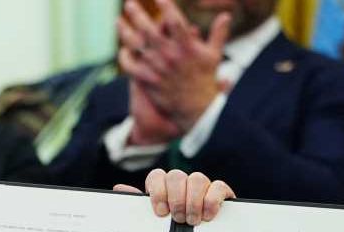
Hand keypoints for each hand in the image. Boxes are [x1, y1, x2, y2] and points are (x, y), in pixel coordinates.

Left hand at [116, 168, 233, 225]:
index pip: (157, 176)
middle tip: (177, 219)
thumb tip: (118, 188)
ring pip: (197, 178)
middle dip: (176, 198)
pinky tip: (208, 215)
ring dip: (193, 201)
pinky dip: (212, 199)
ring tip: (192, 221)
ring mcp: (203, 187)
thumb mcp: (154, 224)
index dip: (158, 191)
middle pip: (176, 175)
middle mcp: (183, 184)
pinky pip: (218, 185)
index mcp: (164, 188)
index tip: (160, 212)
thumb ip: (138, 207)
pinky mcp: (221, 193)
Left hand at [118, 0, 229, 132]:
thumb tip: (226, 14)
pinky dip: (125, 57)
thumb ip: (219, 33)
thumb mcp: (214, 55)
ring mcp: (157, 68)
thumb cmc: (205, 80)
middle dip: (137, 14)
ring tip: (117, 21)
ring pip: (136, 46)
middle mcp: (170, 55)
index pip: (174, 21)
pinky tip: (123, 49)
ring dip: (125, 31)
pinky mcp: (148, 81)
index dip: (165, 6)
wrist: (196, 109)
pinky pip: (130, 66)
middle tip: (129, 3)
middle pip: (149, 30)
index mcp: (187, 46)